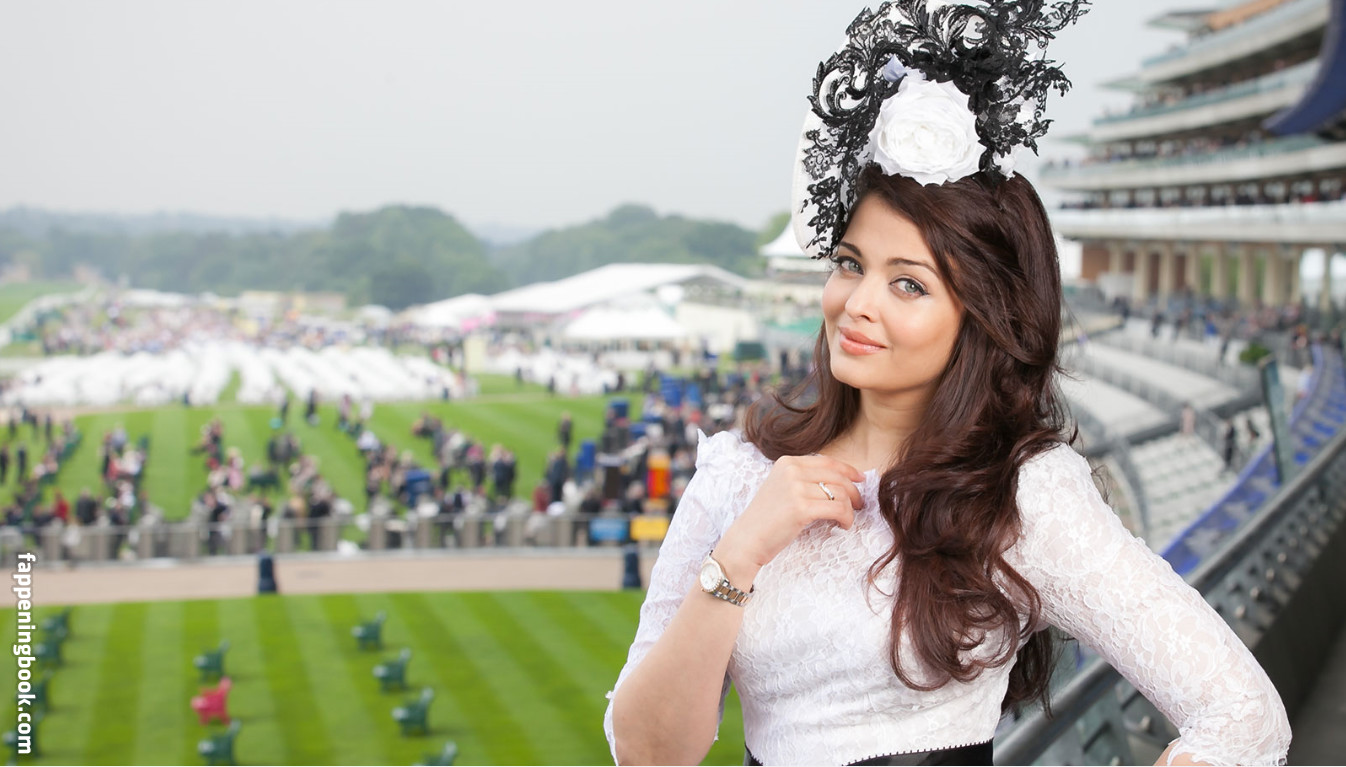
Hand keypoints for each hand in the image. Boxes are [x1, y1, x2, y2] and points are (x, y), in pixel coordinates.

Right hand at [714, 454, 863, 583]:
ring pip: (840, 493)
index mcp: (787, 462)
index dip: (848, 469)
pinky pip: (838, 509)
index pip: (827, 461)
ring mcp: (795, 488)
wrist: (747, 540)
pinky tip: (843, 526)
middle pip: (837, 476)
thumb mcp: (782, 488)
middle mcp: (791, 471)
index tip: (860, 479)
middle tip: (859, 504)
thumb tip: (841, 480)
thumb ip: (804, 479)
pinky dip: (846, 518)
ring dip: (849, 509)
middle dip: (853, 491)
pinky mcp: (801, 508)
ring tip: (846, 520)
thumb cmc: (767, 519)